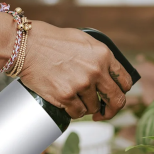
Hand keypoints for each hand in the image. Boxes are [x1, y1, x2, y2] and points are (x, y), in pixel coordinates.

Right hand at [17, 21, 133, 119]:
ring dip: (87, 107)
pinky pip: (78, 113)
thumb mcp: (84, 40)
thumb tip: (110, 73)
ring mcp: (82, 85)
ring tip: (75, 97)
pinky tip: (67, 102)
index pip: (125, 81)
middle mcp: (96, 71)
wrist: (28, 46)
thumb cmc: (52, 41)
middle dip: (112, 109)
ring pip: (94, 108)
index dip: (121, 91)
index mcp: (104, 55)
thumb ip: (100, 56)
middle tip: (105, 112)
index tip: (115, 95)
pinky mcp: (66, 96)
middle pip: (116, 100)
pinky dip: (73, 110)